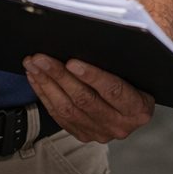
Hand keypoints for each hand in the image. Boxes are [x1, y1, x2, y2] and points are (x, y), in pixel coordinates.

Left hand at [23, 55, 154, 142]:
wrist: (134, 106)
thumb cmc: (135, 80)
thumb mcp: (136, 71)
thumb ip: (120, 62)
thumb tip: (93, 39)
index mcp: (138, 109)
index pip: (114, 91)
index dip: (92, 76)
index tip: (72, 62)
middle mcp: (121, 124)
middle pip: (85, 99)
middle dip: (59, 76)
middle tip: (41, 58)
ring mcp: (101, 132)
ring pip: (68, 108)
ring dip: (47, 84)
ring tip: (34, 65)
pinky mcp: (84, 134)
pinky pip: (59, 115)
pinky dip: (45, 94)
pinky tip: (36, 78)